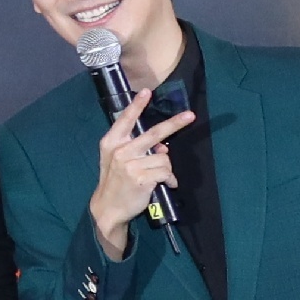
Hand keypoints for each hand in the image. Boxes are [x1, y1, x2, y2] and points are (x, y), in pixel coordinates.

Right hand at [89, 95, 198, 254]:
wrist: (108, 207)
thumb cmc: (114, 181)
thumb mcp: (116, 161)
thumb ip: (136, 149)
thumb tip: (162, 147)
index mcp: (112, 142)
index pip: (126, 120)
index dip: (137, 105)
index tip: (146, 92)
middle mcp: (121, 150)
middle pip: (154, 134)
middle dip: (174, 124)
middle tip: (190, 115)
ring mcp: (131, 165)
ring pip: (164, 159)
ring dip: (166, 169)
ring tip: (159, 178)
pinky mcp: (142, 178)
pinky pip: (166, 173)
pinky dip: (169, 179)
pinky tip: (164, 185)